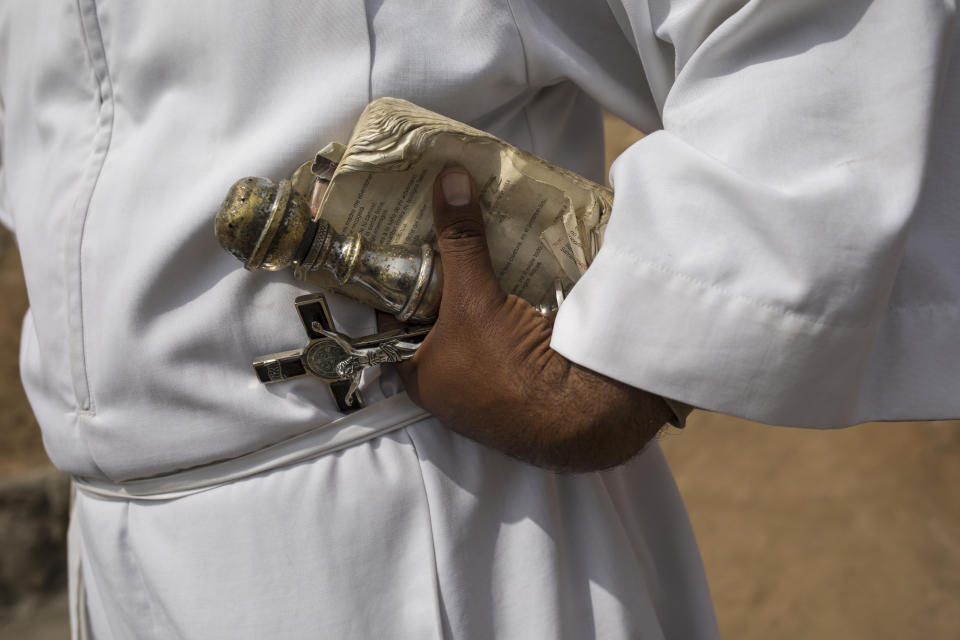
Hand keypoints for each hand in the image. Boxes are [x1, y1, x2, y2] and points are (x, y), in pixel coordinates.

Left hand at [391, 166, 671, 471]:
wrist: (580, 415)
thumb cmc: (505, 369)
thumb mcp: (472, 300)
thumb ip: (460, 241)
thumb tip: (448, 179)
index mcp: (417, 372)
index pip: (391, 314)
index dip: (394, 273)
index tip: (401, 233)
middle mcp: (447, 379)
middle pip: (436, 311)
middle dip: (444, 270)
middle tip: (443, 221)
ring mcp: (486, 377)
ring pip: (474, 317)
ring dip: (479, 281)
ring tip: (478, 231)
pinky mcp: (521, 371)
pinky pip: (506, 326)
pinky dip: (509, 298)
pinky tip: (518, 262)